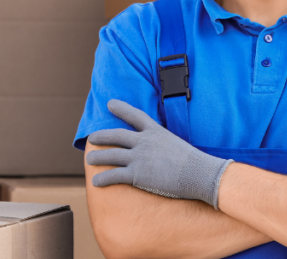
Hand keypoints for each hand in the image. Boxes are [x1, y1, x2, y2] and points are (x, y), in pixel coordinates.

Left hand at [86, 99, 232, 207]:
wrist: (197, 173)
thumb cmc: (193, 161)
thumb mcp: (176, 143)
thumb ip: (164, 144)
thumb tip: (160, 150)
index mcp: (155, 131)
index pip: (135, 115)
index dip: (121, 108)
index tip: (110, 103)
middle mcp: (144, 142)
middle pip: (116, 136)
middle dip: (101, 136)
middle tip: (92, 138)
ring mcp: (139, 158)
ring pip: (110, 155)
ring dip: (97, 157)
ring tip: (89, 159)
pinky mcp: (136, 174)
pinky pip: (113, 176)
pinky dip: (102, 179)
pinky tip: (95, 182)